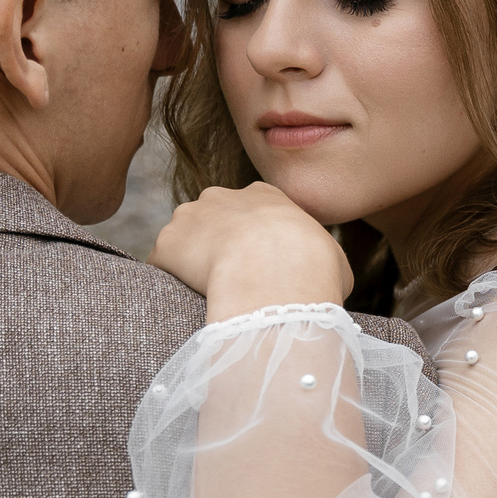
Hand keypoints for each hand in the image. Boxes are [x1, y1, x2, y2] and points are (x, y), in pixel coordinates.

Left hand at [150, 182, 353, 320]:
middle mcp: (221, 196)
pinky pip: (162, 265)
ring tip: (207, 294)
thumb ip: (318, 259)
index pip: (251, 212)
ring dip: (190, 262)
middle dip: (217, 246)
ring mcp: (189, 217)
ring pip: (184, 240)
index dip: (253, 240)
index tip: (258, 266)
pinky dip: (169, 281)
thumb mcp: (333, 259)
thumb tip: (320, 276)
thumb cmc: (313, 268)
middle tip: (231, 280)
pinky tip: (184, 301)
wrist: (276, 275)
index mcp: (263, 196)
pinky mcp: (165, 244)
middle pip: (212, 219)